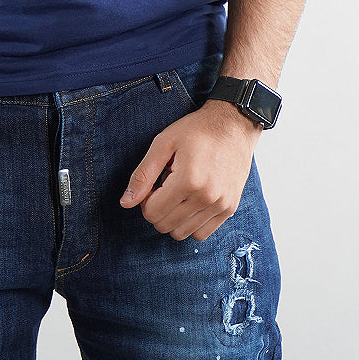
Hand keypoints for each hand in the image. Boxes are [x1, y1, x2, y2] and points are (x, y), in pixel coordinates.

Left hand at [119, 101, 259, 241]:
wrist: (233, 125)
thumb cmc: (196, 130)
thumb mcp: (163, 144)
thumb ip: (143, 175)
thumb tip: (125, 203)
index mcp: (188, 181)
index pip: (152, 213)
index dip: (146, 199)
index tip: (155, 182)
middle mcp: (206, 198)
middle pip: (165, 226)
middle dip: (158, 209)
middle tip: (166, 185)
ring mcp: (220, 205)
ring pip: (182, 233)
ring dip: (174, 217)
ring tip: (180, 191)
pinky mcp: (229, 209)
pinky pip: (201, 234)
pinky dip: (190, 223)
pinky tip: (191, 201)